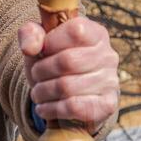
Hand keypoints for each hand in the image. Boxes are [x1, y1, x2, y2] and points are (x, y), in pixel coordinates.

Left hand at [18, 17, 119, 134]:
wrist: (71, 91)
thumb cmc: (54, 59)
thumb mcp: (39, 41)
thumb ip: (30, 34)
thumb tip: (29, 48)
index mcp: (95, 33)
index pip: (75, 31)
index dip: (51, 42)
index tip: (41, 50)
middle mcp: (108, 55)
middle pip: (67, 61)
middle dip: (41, 70)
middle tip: (35, 75)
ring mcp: (110, 81)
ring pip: (67, 87)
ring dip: (43, 91)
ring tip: (37, 92)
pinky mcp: (107, 105)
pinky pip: (75, 107)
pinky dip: (52, 109)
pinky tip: (43, 108)